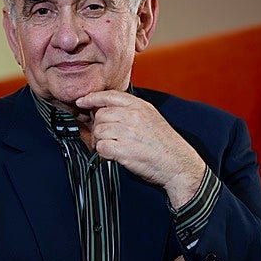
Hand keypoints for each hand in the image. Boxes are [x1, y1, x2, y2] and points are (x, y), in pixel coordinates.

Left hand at [75, 90, 204, 207]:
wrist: (178, 164)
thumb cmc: (164, 144)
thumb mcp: (150, 118)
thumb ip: (130, 110)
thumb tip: (105, 110)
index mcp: (140, 106)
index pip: (109, 95)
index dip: (92, 98)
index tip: (82, 102)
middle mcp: (133, 116)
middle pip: (100, 115)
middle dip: (98, 126)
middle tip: (106, 136)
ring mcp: (128, 132)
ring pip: (98, 131)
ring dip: (101, 141)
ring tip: (113, 147)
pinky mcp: (124, 150)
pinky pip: (101, 147)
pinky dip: (103, 153)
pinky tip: (113, 155)